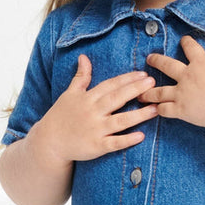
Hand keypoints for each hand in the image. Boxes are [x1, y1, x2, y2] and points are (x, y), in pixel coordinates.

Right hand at [36, 55, 158, 163]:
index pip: (110, 85)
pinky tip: (141, 135)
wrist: (49, 142)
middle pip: (117, 99)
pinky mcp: (96, 147)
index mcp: (87, 98)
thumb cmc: (61, 116)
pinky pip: (114, 143)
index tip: (143, 74)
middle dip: (135, 90)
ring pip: (120, 121)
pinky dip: (127, 140)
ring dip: (138, 115)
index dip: (127, 79)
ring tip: (155, 108)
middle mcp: (92, 112)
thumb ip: (81, 77)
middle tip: (153, 83)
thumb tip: (83, 57)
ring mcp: (95, 130)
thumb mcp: (69, 93)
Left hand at [138, 37, 204, 130]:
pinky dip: (158, 109)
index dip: (186, 43)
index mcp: (200, 63)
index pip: (190, 48)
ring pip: (159, 91)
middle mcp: (186, 76)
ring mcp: (181, 93)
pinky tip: (153, 109)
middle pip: (166, 65)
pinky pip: (165, 109)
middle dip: (156, 60)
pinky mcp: (181, 110)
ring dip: (149, 91)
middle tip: (149, 58)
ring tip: (141, 92)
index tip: (183, 40)